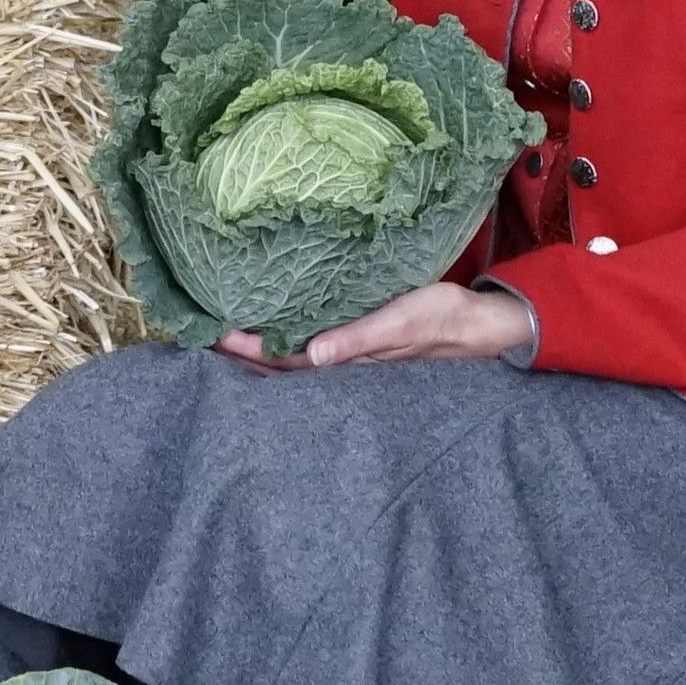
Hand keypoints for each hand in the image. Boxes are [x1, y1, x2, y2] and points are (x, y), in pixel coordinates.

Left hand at [216, 282, 532, 370]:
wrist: (483, 325)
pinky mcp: (362, 340)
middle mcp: (344, 363)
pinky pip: (315, 342)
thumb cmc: (444, 320)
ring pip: (296, 356)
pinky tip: (274, 325)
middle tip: (201, 337)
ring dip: (262, 347)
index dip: (251, 352)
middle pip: (283, 364)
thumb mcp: (404, 323)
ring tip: (225, 334)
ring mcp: (352, 353)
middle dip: (245, 354)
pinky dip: (289, 337)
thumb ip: (361, 338)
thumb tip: (315, 355)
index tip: (216, 338)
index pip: (287, 361)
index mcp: (349, 361)